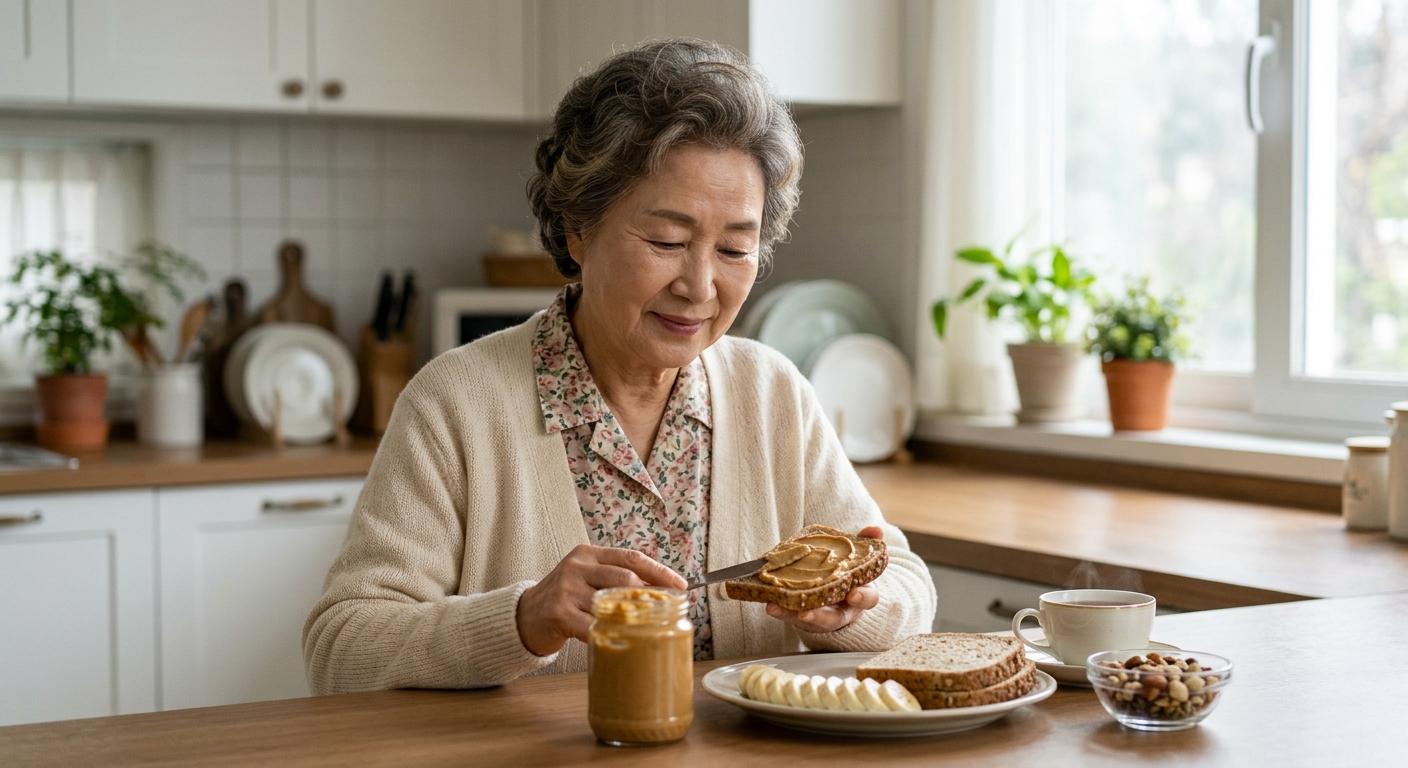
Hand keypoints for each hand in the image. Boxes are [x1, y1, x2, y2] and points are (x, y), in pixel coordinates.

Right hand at [516, 545, 685, 656]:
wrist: (525, 616)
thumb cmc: (564, 599)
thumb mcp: (586, 578)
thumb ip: (614, 579)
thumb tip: (658, 590)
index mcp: (588, 554)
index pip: (631, 557)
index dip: (660, 572)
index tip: (681, 586)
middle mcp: (577, 567)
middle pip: (625, 578)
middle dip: (651, 596)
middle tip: (668, 612)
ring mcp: (567, 590)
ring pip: (612, 603)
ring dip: (634, 619)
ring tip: (649, 629)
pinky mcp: (559, 614)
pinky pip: (594, 627)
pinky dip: (611, 636)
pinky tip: (622, 643)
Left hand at [765, 526, 882, 633]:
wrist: (839, 598)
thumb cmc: (849, 577)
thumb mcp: (859, 562)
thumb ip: (866, 547)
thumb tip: (875, 530)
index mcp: (860, 596)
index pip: (867, 599)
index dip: (862, 597)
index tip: (853, 595)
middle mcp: (841, 611)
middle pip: (833, 618)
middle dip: (820, 616)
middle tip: (806, 614)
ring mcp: (821, 616)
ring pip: (808, 620)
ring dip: (791, 614)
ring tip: (776, 607)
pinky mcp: (803, 616)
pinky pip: (791, 615)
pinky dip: (780, 610)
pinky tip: (770, 605)